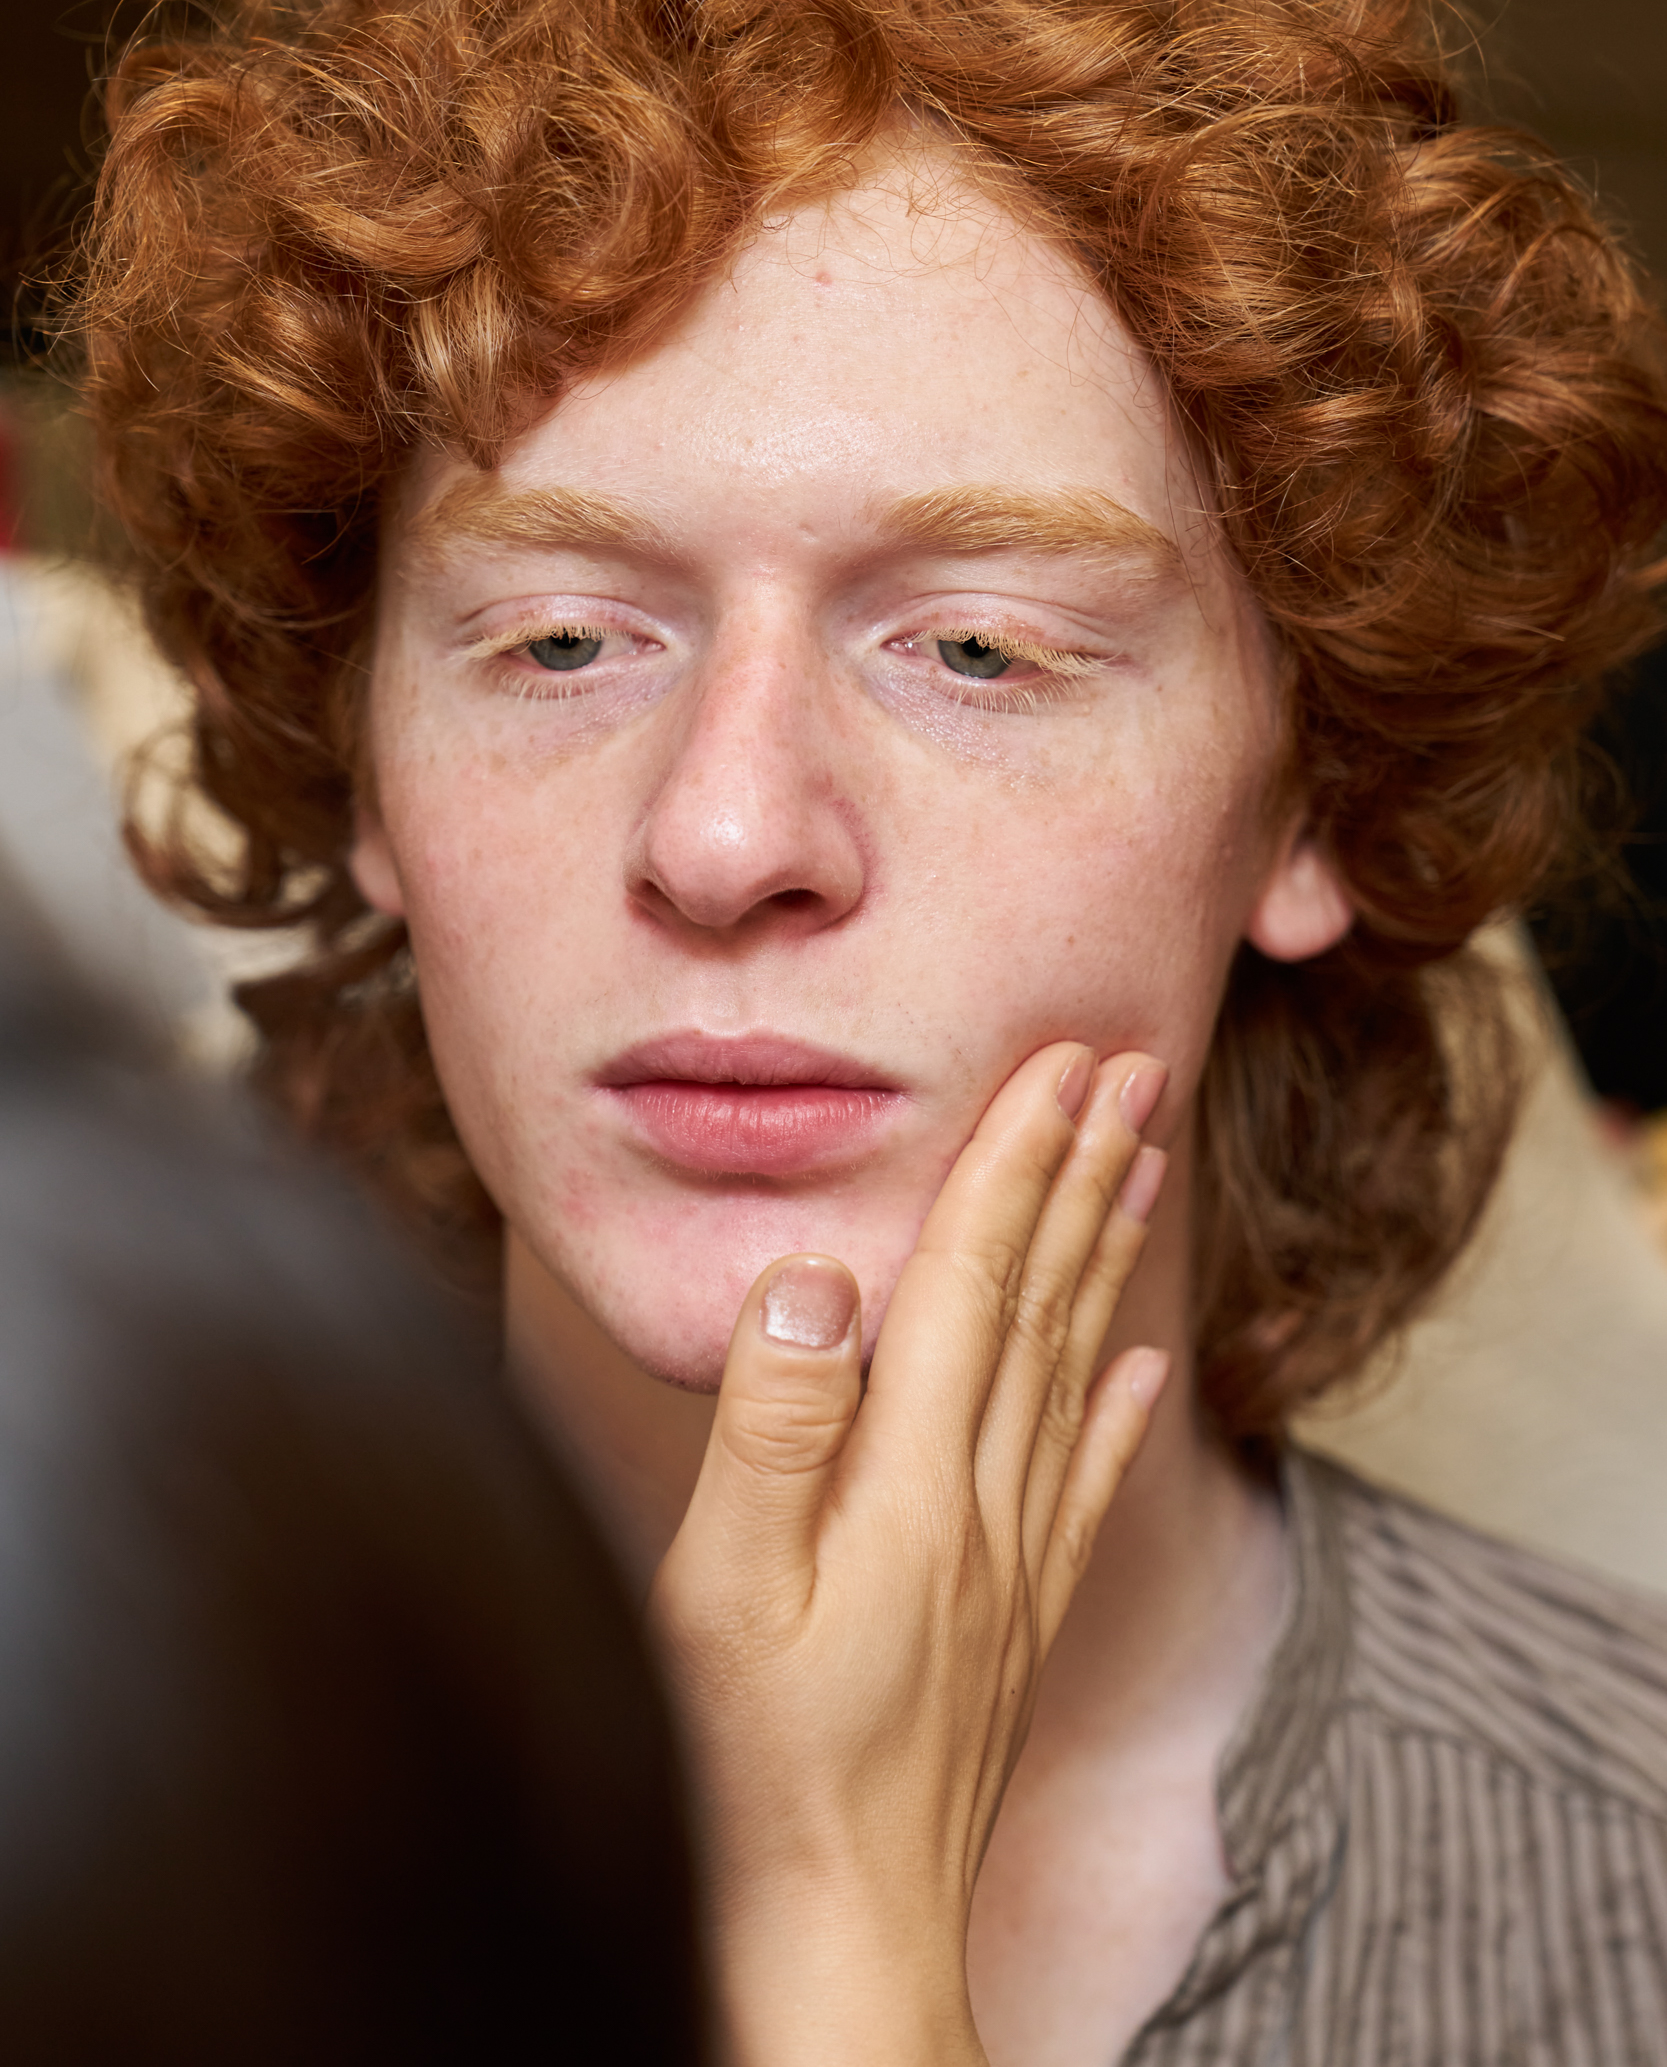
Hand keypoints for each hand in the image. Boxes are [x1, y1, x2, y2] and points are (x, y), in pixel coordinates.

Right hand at [650, 1043, 1169, 2066]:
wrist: (843, 1931)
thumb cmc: (761, 1764)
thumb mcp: (727, 1592)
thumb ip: (774, 1428)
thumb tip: (817, 1278)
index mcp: (912, 1480)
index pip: (972, 1281)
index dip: (1015, 1161)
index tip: (1062, 1062)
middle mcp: (984, 1505)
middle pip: (1045, 1304)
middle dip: (1086, 1173)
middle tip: (1137, 1067)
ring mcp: (1010, 1564)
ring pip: (1077, 1370)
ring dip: (1107, 1255)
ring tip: (1146, 1164)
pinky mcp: (1016, 1619)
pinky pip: (1085, 1481)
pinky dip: (1121, 1409)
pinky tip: (1148, 1368)